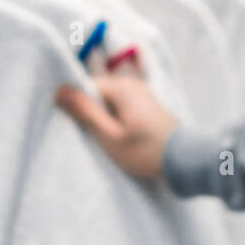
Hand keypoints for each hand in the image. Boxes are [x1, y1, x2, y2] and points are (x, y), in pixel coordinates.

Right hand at [56, 75, 177, 179]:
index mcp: (122, 87)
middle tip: (90, 134)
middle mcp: (133, 84)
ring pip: (110, 100)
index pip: (87, 85)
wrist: (184, 160)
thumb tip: (59, 90)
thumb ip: (85, 112)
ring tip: (105, 138)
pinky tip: (118, 136)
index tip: (74, 123)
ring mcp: (142, 94)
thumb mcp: (109, 136)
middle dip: (90, 110)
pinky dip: (116, 118)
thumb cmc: (145, 151)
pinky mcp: (147, 105)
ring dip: (103, 116)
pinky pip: (122, 105)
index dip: (76, 103)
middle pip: (99, 91)